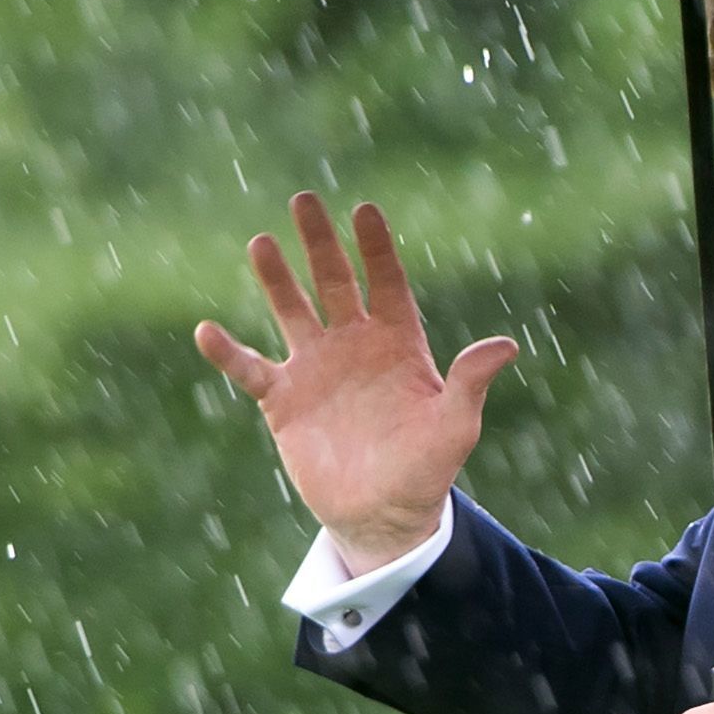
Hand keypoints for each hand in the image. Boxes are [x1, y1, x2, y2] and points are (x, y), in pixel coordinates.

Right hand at [194, 193, 518, 569]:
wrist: (382, 514)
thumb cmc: (426, 470)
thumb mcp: (455, 426)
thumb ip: (471, 383)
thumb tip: (507, 345)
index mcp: (399, 343)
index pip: (387, 282)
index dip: (375, 248)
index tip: (363, 209)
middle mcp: (355, 345)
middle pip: (335, 282)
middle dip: (320, 243)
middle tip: (303, 199)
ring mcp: (316, 369)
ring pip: (292, 311)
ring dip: (276, 279)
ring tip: (260, 243)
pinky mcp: (284, 401)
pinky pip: (250, 369)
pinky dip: (228, 353)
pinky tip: (206, 330)